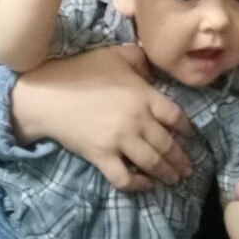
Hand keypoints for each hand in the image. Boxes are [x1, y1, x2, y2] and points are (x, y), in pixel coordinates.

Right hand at [12, 44, 194, 191]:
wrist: (48, 95)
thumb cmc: (81, 71)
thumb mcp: (115, 54)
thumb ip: (140, 59)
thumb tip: (154, 72)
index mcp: (143, 95)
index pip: (175, 116)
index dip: (186, 128)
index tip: (190, 136)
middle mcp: (137, 120)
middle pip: (167, 144)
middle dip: (180, 158)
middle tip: (188, 168)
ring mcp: (120, 141)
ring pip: (152, 163)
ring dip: (167, 173)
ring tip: (175, 179)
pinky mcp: (102, 156)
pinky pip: (126, 177)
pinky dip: (139, 185)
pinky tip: (145, 184)